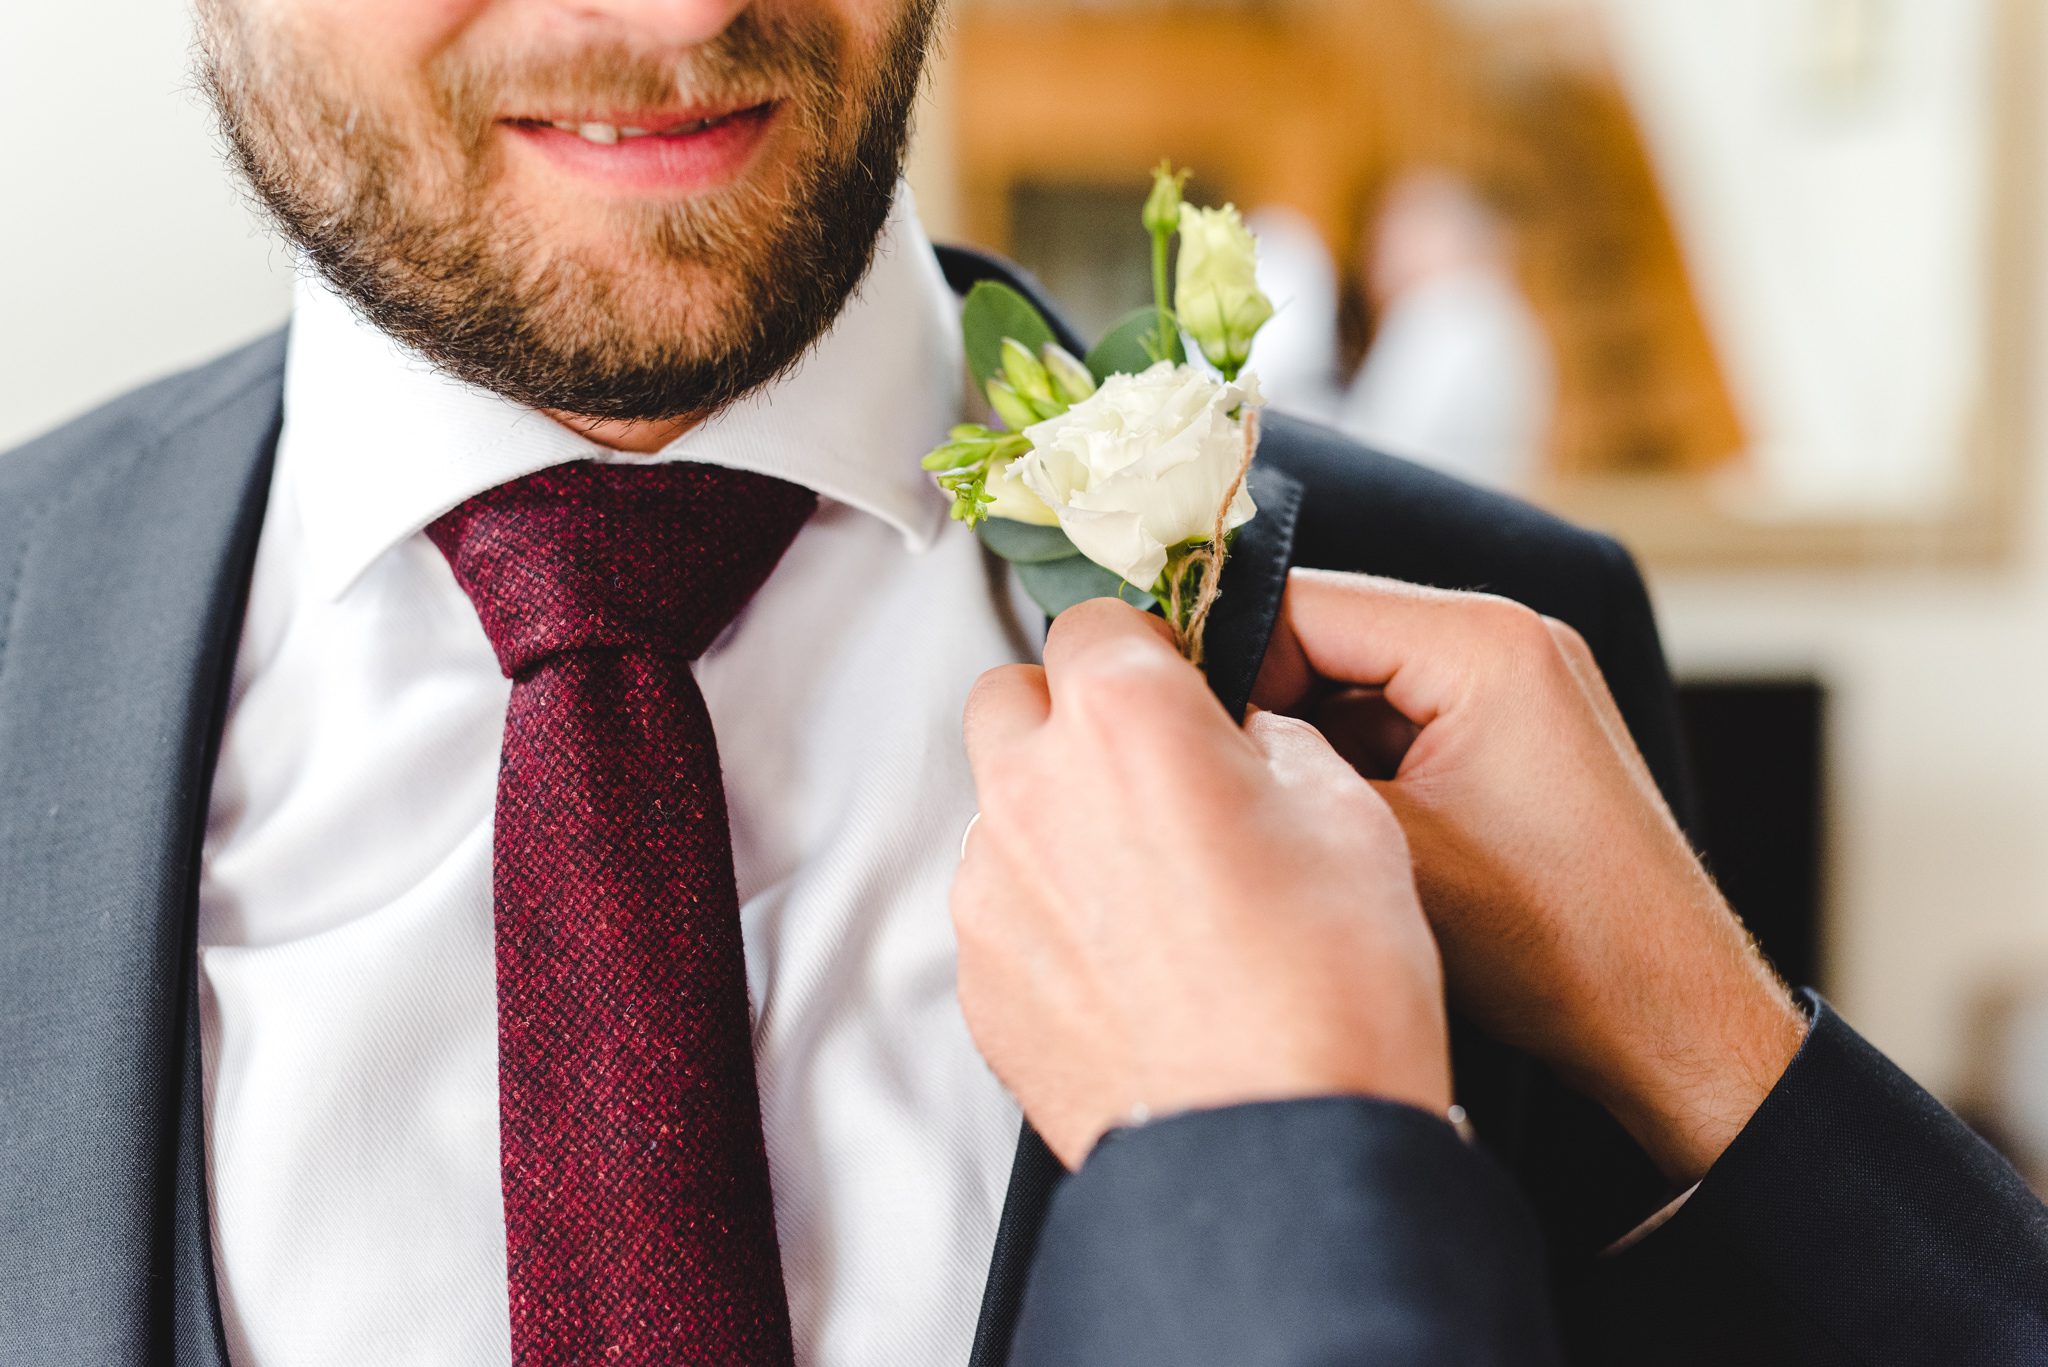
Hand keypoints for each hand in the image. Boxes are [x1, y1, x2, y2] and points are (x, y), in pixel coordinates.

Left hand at [954, 598, 1450, 1169]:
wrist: (1275, 1151)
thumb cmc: (1331, 985)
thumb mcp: (1347, 813)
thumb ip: (1267, 738)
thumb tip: (1232, 733)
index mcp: (1124, 718)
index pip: (1095, 620)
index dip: (1146, 651)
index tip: (1181, 691)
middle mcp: (1032, 788)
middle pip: (1014, 698)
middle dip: (1072, 718)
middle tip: (1150, 776)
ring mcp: (990, 888)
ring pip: (1002, 807)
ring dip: (1058, 819)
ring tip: (1152, 895)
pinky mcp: (978, 976)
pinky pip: (1000, 906)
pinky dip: (1048, 912)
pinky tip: (1128, 965)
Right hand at [1254, 569, 1804, 1183]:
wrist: (1673, 1022)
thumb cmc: (1550, 943)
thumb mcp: (1384, 846)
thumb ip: (1283, 768)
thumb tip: (1195, 734)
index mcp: (1481, 640)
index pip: (1301, 604)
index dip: (1224, 666)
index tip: (1179, 741)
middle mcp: (1510, 634)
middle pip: (1330, 634)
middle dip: (1266, 706)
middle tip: (1215, 786)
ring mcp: (1523, 679)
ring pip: (1360, 681)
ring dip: (1311, 740)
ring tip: (1279, 819)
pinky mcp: (1522, 728)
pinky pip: (1406, 717)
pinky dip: (1358, 764)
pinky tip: (1336, 832)